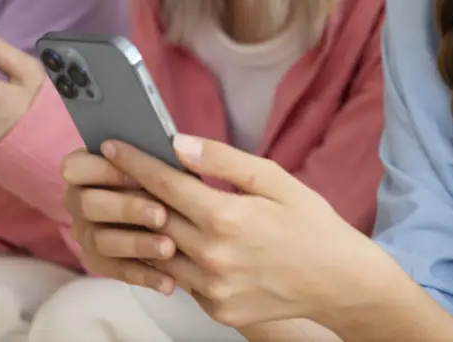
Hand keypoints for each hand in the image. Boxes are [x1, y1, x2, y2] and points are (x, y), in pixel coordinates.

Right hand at [62, 149, 179, 292]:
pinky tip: (169, 281)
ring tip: (169, 248)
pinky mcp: (100, 261)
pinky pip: (116, 271)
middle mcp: (77, 200)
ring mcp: (85, 232)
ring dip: (136, 244)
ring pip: (101, 241)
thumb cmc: (169, 178)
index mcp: (85, 167)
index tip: (139, 176)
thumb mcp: (168, 161)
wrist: (183, 217)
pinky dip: (143, 275)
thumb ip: (166, 154)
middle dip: (126, 208)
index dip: (105, 170)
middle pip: (88, 204)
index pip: (75, 167)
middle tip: (161, 215)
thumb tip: (180, 146)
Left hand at [102, 136, 378, 328]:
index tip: (112, 146)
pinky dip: (172, 258)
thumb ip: (222, 160)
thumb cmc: (311, 223)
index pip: (164, 183)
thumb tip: (178, 143)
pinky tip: (171, 238)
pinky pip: (180, 279)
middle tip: (113, 170)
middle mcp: (214, 256)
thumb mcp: (274, 179)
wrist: (340, 282)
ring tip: (133, 204)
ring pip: (159, 252)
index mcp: (226, 218)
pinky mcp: (217, 309)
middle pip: (154, 216)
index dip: (134, 162)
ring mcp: (213, 288)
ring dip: (143, 228)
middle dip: (131, 190)